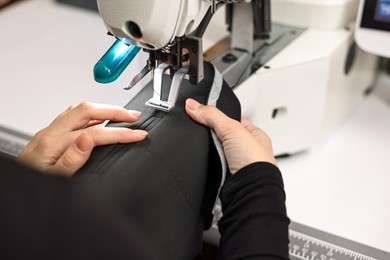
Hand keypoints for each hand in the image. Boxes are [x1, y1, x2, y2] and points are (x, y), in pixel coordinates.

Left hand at [17, 102, 147, 176]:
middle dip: (115, 110)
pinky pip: (73, 115)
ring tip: (121, 114)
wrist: (15, 187)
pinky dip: (91, 114)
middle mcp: (50, 133)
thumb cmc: (34, 185)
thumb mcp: (55, 180)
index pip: (95, 132)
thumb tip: (88, 139)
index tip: (137, 134)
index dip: (120, 132)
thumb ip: (71, 160)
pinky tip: (99, 119)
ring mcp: (49, 131)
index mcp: (53, 145)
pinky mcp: (49, 134)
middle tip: (134, 116)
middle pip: (88, 110)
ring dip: (103, 109)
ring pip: (80, 109)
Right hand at [185, 98, 276, 173]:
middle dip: (213, 136)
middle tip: (206, 133)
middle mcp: (248, 151)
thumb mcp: (232, 128)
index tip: (204, 112)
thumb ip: (212, 115)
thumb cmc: (255, 161)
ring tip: (209, 150)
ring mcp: (237, 165)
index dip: (220, 116)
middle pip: (223, 136)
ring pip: (217, 152)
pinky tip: (207, 162)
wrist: (250, 189)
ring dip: (211, 152)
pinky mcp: (226, 178)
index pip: (234, 121)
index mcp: (255, 136)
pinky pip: (212, 166)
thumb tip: (193, 105)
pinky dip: (208, 165)